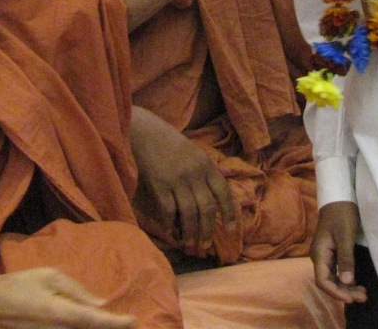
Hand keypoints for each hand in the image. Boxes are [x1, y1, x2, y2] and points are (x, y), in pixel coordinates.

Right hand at [0, 253, 135, 328]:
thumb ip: (76, 290)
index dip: (117, 322)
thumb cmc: (17, 286)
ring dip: (91, 328)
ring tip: (106, 321)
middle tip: (125, 322)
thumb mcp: (48, 277)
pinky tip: (86, 322)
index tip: (133, 320)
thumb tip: (100, 302)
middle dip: (106, 327)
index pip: (96, 320)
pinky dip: (77, 328)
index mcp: (61, 313)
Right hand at [130, 107, 236, 255]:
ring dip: (191, 232)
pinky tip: (171, 232)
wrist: (145, 131)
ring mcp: (176, 179)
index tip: (231, 231)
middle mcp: (194, 173)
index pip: (223, 192)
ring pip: (190, 213)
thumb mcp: (195, 153)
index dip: (230, 213)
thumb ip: (205, 174)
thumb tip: (215, 202)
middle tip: (204, 246)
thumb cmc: (170, 144)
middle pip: (207, 208)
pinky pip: (169, 210)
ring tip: (189, 244)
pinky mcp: (159, 184)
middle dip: (207, 230)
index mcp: (206, 165)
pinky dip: (171, 224)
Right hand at [310, 201, 366, 304]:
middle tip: (363, 297)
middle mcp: (319, 257)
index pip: (322, 280)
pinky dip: (346, 280)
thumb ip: (346, 259)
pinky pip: (336, 272)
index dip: (336, 292)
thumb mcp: (346, 236)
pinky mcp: (331, 253)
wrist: (339, 197)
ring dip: (346, 287)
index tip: (352, 298)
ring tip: (363, 294)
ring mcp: (325, 255)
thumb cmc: (342, 214)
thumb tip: (346, 282)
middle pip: (328, 282)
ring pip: (332, 278)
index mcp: (319, 253)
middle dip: (344, 292)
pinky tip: (356, 283)